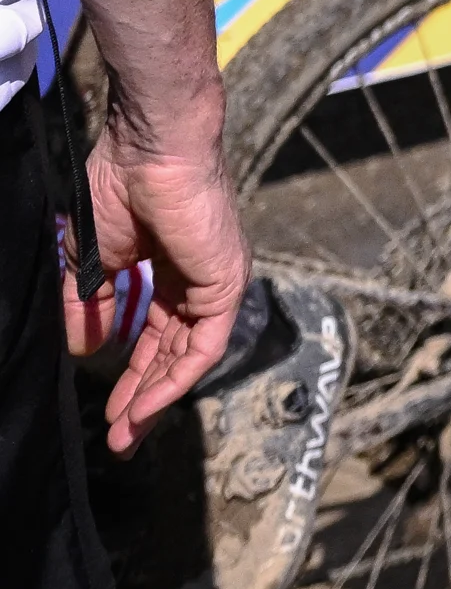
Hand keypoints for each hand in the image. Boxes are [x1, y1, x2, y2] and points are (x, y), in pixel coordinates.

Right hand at [77, 120, 249, 454]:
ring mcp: (216, 283)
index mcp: (169, 271)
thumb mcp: (92, 259)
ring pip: (190, 355)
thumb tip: (86, 350)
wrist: (150, 151)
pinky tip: (148, 403)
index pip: (155, 334)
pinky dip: (176, 377)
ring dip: (157, 396)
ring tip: (126, 432)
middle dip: (144, 397)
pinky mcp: (227, 284)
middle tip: (119, 437)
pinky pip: (205, 344)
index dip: (132, 374)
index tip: (108, 410)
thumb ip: (90, 305)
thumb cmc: (120, 187)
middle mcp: (198, 281)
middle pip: (174, 352)